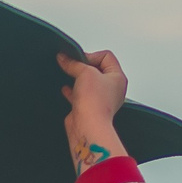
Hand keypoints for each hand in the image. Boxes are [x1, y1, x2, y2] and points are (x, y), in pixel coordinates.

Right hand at [57, 49, 129, 170]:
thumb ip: (73, 63)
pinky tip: (66, 88)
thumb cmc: (95, 103)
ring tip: (68, 75)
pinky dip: (73, 91)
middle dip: (84, 66)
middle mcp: (112, 88)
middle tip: (73, 65)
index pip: (106, 56)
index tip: (78, 60)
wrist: (88, 126)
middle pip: (97, 69)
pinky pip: (80, 95)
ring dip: (78, 78)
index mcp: (118, 77)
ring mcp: (100, 99)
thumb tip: (64, 57)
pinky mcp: (89, 109)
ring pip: (88, 83)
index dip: (91, 55)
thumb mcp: (84, 73)